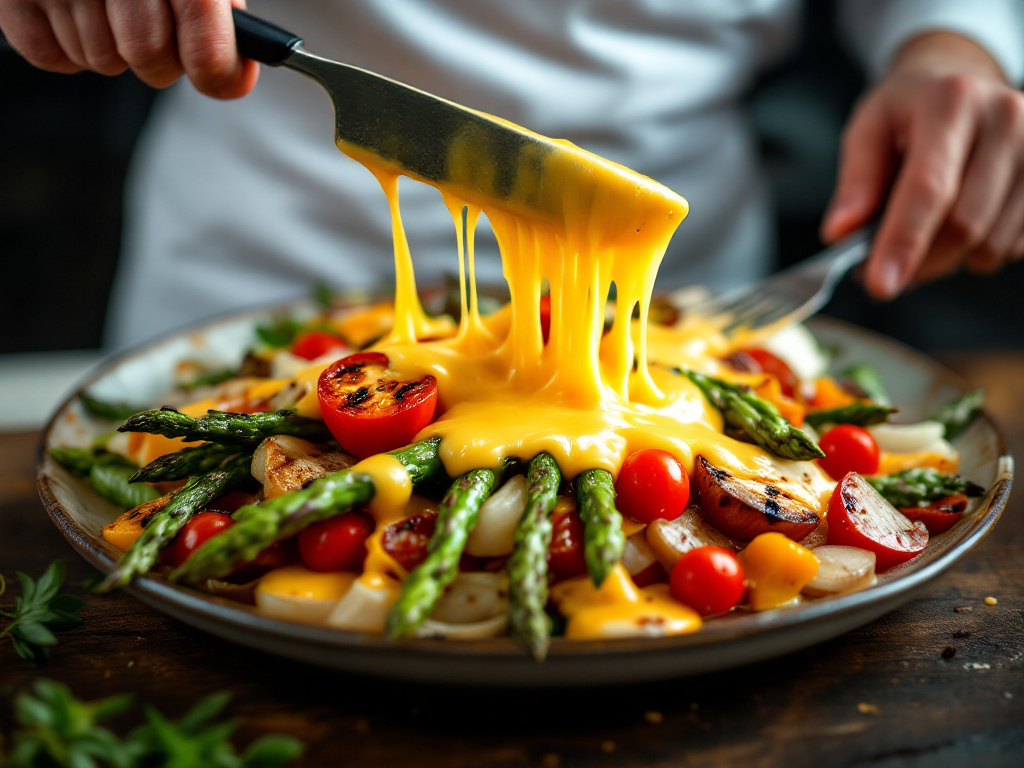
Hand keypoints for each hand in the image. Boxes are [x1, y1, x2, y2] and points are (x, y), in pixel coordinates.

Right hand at [0, 0, 257, 97]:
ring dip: (110, 52)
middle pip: (147, 54)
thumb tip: (229, 82)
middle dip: (157, 60)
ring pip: (99, 60)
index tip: (208, 72)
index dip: (211, 63)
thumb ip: (220, 30)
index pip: (201, 21)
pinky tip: (73, 16)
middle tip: (150, 31)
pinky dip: (64, 49)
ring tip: (107, 12)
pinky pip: (48, 55)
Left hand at [822, 32, 1023, 298]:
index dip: (903, 241)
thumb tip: (841, 231)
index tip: (880, 284)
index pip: (929, 187)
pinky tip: (961, 226)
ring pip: (991, 242)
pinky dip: (978, 253)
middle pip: (964, 224)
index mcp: (951, 102)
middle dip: (920, 261)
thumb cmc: (908, 112)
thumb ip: (855, 182)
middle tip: (886, 267)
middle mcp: (1005, 118)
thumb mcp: (867, 130)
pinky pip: (1015, 245)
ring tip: (924, 235)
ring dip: (949, 260)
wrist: (962, 82)